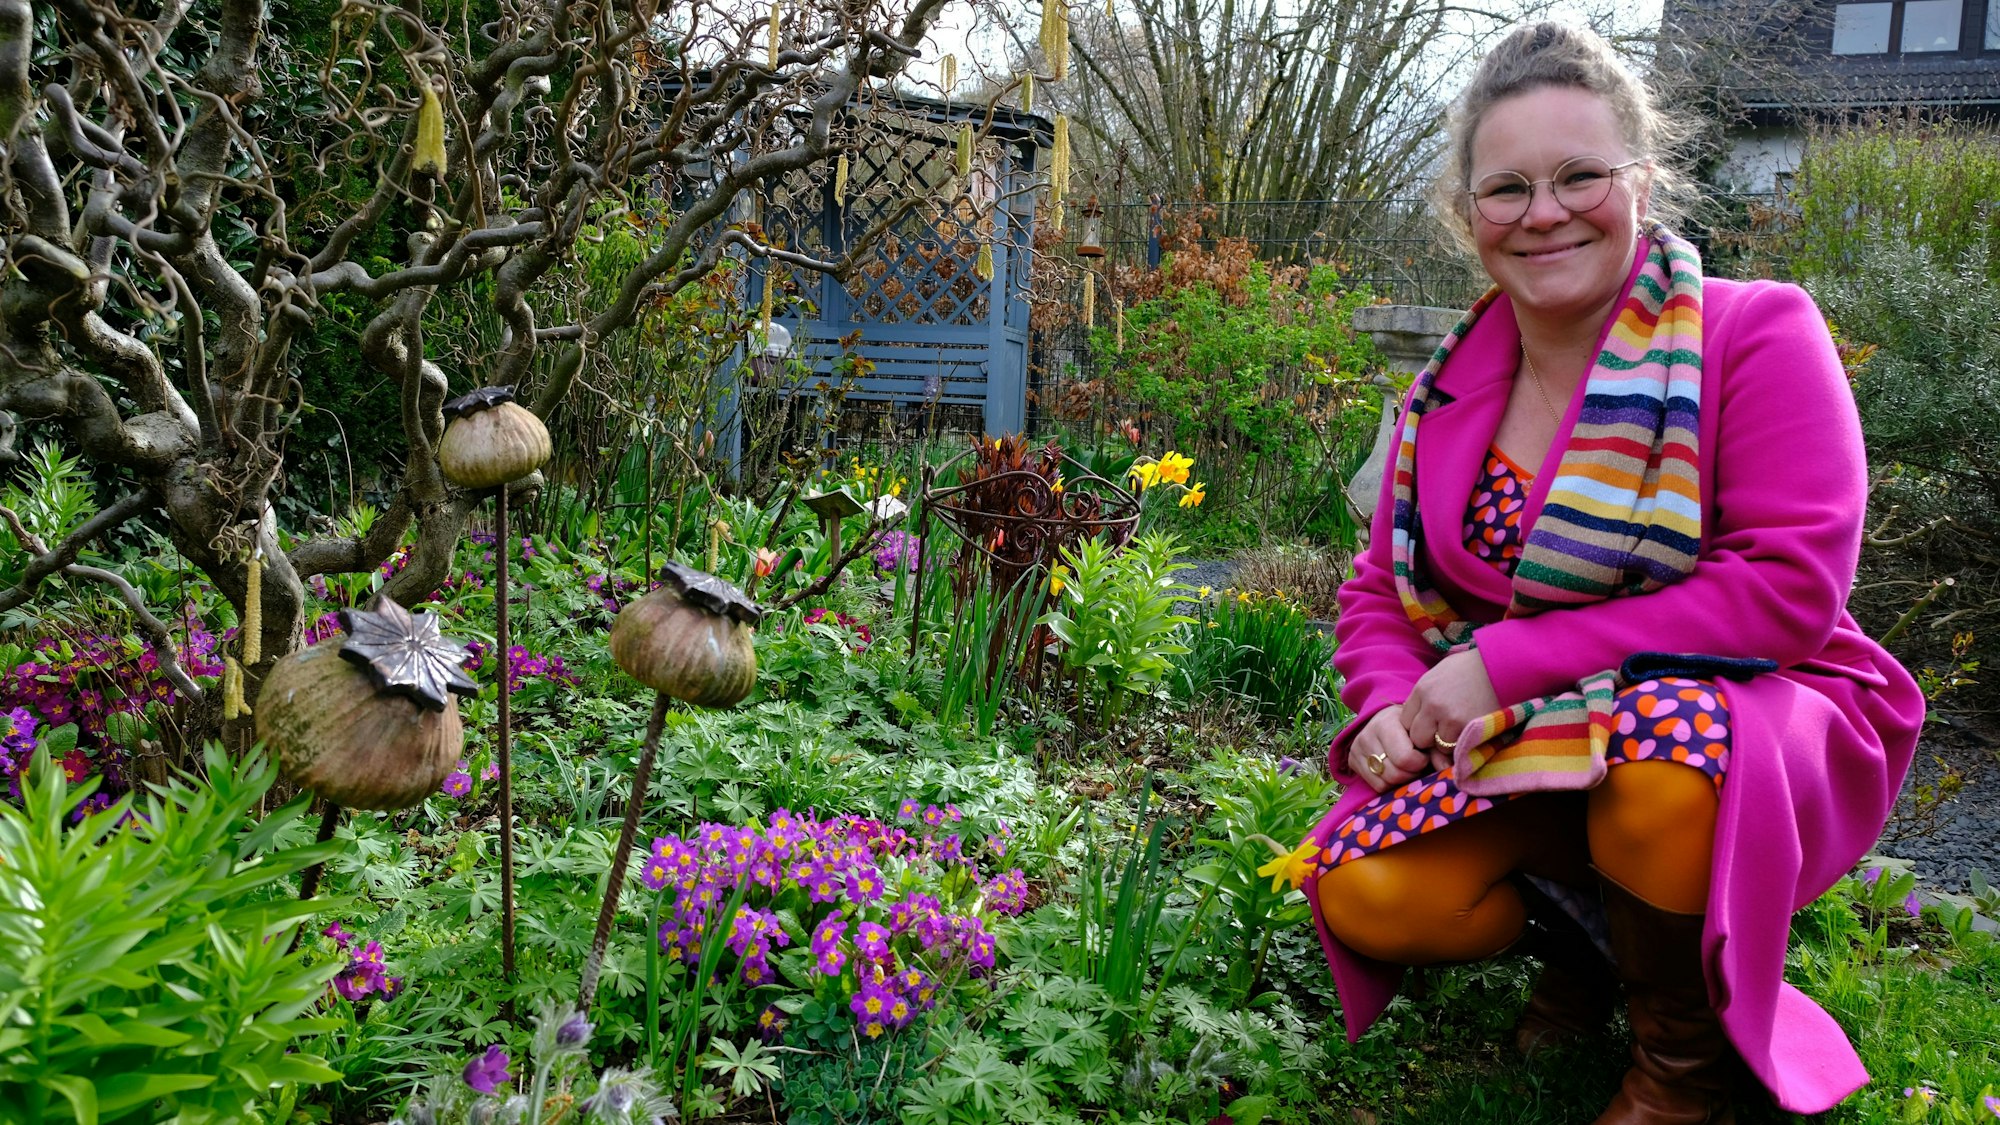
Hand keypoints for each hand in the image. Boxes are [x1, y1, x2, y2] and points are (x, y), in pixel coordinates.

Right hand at [1347, 705, 1429, 794]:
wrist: (1386, 718)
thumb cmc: (1410, 726)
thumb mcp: (1423, 732)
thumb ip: (1436, 750)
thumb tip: (1447, 770)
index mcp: (1386, 723)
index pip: (1406, 758)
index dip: (1420, 762)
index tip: (1424, 755)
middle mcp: (1367, 735)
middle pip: (1395, 774)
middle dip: (1411, 774)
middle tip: (1417, 765)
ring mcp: (1356, 748)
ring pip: (1385, 782)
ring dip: (1401, 780)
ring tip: (1406, 767)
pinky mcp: (1352, 760)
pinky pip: (1376, 786)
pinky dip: (1389, 783)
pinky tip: (1395, 770)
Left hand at [1401, 649, 1499, 765]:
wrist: (1503, 665)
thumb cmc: (1472, 668)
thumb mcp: (1440, 673)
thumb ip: (1425, 695)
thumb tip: (1416, 716)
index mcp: (1422, 689)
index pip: (1404, 721)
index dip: (1417, 726)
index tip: (1429, 726)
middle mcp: (1432, 704)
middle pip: (1417, 737)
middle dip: (1428, 739)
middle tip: (1444, 733)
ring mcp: (1449, 717)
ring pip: (1436, 747)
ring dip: (1446, 744)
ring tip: (1461, 731)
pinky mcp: (1467, 728)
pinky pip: (1456, 749)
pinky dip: (1462, 746)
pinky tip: (1471, 733)